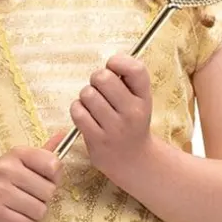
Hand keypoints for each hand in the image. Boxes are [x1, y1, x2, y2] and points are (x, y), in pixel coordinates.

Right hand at [0, 130, 66, 221]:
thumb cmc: (1, 181)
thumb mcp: (19, 162)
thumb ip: (43, 153)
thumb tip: (63, 135)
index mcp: (17, 153)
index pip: (53, 164)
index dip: (54, 177)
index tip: (42, 180)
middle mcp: (6, 169)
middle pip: (49, 191)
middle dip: (43, 199)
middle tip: (27, 196)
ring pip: (40, 210)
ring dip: (33, 214)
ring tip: (19, 207)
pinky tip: (12, 216)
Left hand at [69, 54, 152, 181]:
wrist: (134, 159)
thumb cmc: (132, 122)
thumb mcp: (140, 99)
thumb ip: (128, 79)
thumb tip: (111, 62)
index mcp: (144, 98)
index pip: (136, 69)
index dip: (118, 61)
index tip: (113, 67)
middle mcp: (133, 112)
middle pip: (103, 78)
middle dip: (96, 79)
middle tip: (100, 89)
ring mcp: (115, 128)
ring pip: (87, 94)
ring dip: (86, 96)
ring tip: (93, 105)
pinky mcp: (98, 140)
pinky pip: (78, 112)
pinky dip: (77, 109)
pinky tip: (86, 115)